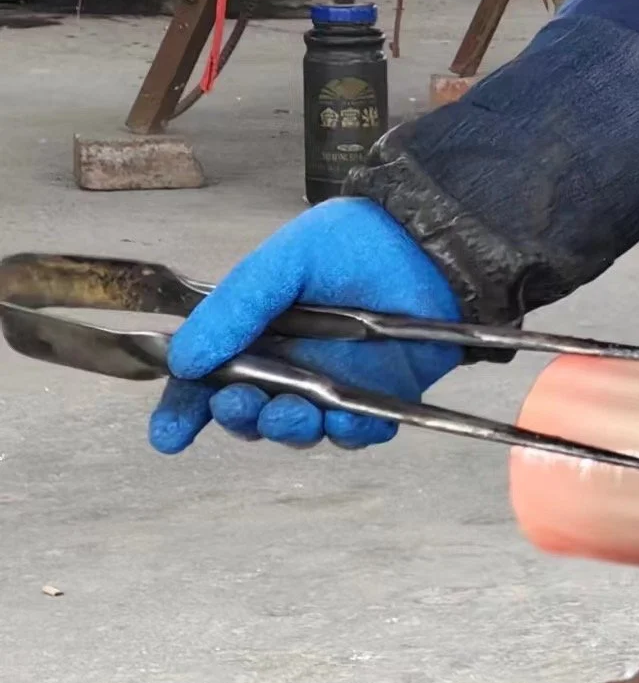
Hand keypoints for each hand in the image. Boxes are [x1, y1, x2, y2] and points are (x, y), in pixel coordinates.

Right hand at [149, 198, 462, 452]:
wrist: (425, 246)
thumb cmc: (349, 245)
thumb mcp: (280, 263)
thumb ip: (234, 308)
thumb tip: (182, 360)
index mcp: (254, 333)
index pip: (207, 381)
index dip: (184, 411)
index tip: (167, 436)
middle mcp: (288, 368)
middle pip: (249, 415)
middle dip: (239, 419)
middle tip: (239, 404)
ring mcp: (332, 390)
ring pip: (298, 432)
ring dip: (287, 430)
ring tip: (289, 413)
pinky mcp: (377, 406)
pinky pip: (355, 435)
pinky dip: (345, 434)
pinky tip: (340, 420)